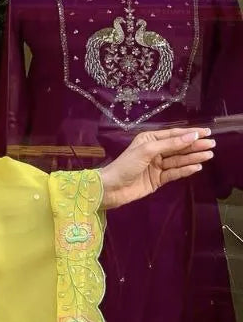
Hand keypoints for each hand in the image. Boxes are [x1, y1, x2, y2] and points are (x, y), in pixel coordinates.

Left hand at [99, 127, 214, 209]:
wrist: (110, 189)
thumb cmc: (126, 165)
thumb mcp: (148, 150)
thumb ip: (170, 144)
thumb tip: (191, 135)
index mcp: (150, 139)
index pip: (174, 135)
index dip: (190, 133)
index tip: (206, 133)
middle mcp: (155, 151)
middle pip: (178, 148)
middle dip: (195, 146)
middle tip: (211, 145)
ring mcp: (157, 166)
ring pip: (178, 160)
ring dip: (193, 158)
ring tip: (208, 155)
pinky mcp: (157, 180)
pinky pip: (174, 173)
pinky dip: (185, 170)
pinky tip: (196, 167)